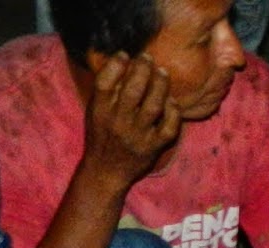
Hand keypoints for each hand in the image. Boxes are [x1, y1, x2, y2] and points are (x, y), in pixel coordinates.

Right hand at [81, 53, 181, 190]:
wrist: (106, 172)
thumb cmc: (101, 136)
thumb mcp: (95, 112)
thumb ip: (106, 90)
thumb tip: (123, 59)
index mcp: (100, 112)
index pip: (105, 83)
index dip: (116, 64)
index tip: (124, 55)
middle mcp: (118, 123)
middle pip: (133, 90)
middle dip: (143, 69)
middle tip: (147, 59)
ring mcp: (137, 136)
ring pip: (153, 105)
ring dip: (160, 85)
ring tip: (162, 73)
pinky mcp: (153, 147)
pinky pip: (169, 126)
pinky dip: (173, 111)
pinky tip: (170, 101)